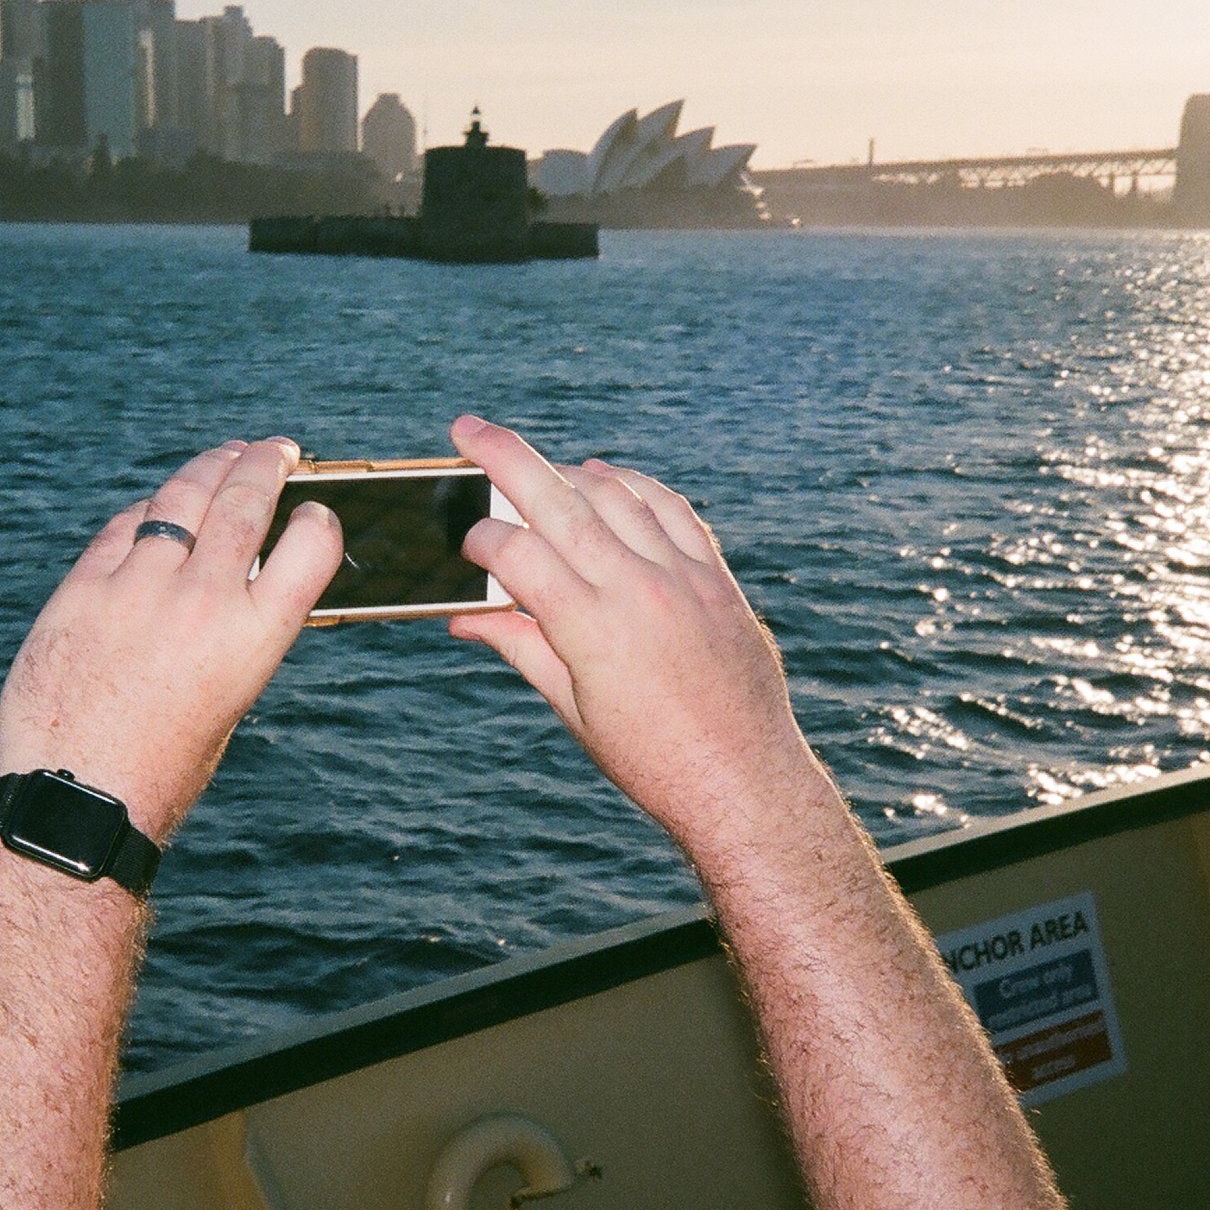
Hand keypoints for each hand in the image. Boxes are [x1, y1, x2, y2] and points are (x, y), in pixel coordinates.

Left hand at [0, 438, 341, 840]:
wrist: (82, 798)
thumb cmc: (165, 763)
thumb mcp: (232, 696)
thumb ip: (239, 628)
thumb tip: (241, 569)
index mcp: (254, 637)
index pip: (311, 541)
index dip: (319, 514)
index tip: (314, 507)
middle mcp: (202, 601)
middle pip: (244, 499)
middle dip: (264, 463)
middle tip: (274, 451)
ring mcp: (136, 589)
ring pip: (180, 497)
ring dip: (209, 468)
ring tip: (223, 458)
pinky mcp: (81, 590)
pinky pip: (122, 528)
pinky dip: (147, 512)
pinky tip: (157, 508)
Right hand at [446, 415, 832, 858]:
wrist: (744, 782)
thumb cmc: (652, 760)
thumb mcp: (574, 710)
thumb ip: (521, 648)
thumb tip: (465, 617)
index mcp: (590, 629)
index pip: (517, 553)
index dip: (480, 540)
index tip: (465, 545)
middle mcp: (637, 588)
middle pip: (558, 500)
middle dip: (505, 457)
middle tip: (468, 427)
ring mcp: (683, 576)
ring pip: (616, 493)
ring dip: (569, 471)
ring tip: (536, 466)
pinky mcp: (717, 578)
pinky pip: (672, 508)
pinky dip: (634, 485)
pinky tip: (609, 480)